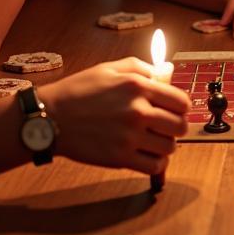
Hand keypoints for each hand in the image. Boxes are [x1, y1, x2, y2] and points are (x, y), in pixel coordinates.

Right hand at [43, 57, 189, 174]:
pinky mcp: (119, 158)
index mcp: (138, 86)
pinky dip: (156, 163)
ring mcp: (129, 136)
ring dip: (166, 145)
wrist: (51, 117)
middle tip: (167, 127)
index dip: (181, 107)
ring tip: (154, 140)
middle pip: (180, 126)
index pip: (181, 101)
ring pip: (169, 147)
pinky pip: (154, 166)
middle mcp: (137, 111)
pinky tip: (147, 155)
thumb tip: (164, 74)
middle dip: (177, 126)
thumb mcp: (110, 68)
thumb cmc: (79, 90)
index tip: (176, 110)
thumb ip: (141, 68)